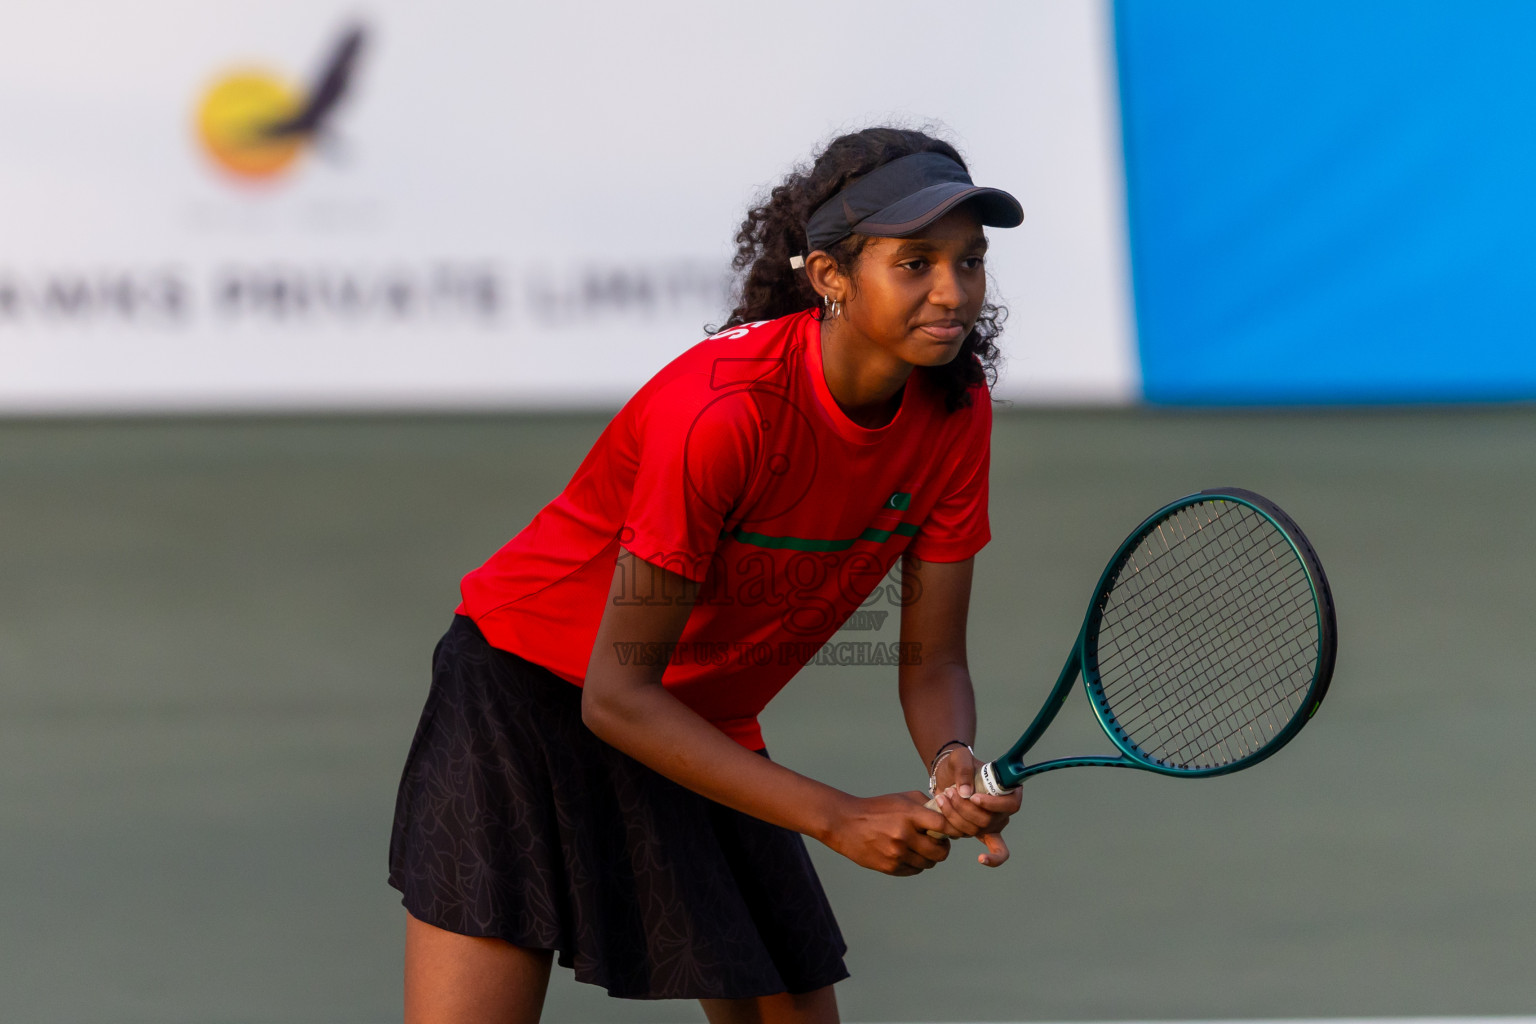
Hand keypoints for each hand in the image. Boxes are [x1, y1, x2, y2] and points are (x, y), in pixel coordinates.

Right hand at [822, 792, 953, 875]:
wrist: (846, 823)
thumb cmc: (877, 808)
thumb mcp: (901, 798)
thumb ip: (926, 805)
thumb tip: (948, 815)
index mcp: (909, 815)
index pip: (943, 826)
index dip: (952, 830)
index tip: (951, 832)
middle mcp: (904, 835)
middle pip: (940, 851)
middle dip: (942, 848)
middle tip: (938, 843)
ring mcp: (897, 853)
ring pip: (928, 863)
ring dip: (928, 857)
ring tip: (920, 848)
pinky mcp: (890, 867)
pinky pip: (914, 870)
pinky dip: (915, 864)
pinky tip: (908, 854)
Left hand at [931, 746, 1021, 867]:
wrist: (949, 774)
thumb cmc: (960, 764)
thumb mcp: (960, 757)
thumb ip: (964, 769)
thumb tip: (965, 792)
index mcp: (1008, 790)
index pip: (1010, 804)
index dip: (993, 805)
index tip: (973, 797)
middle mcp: (1004, 810)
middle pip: (988, 820)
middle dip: (964, 809)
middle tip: (949, 792)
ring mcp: (995, 823)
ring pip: (976, 830)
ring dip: (956, 817)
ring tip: (943, 799)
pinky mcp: (983, 832)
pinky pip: (996, 850)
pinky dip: (992, 858)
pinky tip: (982, 859)